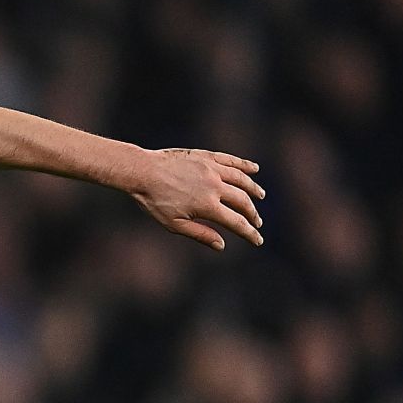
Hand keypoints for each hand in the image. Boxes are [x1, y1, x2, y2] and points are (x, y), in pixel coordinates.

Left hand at [130, 149, 264, 249]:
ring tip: (261, 196)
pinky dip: (245, 165)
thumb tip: (221, 245)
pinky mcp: (207, 157)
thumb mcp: (174, 224)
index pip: (236, 222)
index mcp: (208, 206)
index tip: (258, 240)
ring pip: (241, 180)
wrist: (142, 172)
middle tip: (257, 222)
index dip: (249, 232)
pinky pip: (231, 160)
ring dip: (253, 189)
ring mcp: (212, 169)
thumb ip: (200, 234)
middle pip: (242, 201)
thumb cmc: (154, 201)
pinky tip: (254, 169)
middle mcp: (215, 186)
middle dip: (252, 214)